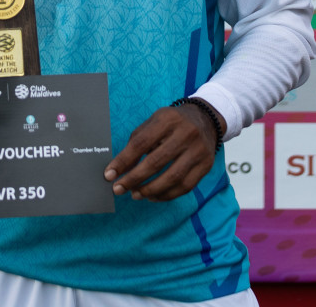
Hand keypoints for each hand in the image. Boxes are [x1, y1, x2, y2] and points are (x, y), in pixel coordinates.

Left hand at [103, 101, 221, 201]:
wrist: (206, 120)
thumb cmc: (172, 123)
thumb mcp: (154, 122)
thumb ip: (137, 142)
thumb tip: (120, 168)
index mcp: (167, 120)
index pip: (141, 143)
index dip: (123, 161)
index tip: (109, 174)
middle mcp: (185, 134)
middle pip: (156, 162)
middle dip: (134, 179)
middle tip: (118, 189)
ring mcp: (198, 151)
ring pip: (172, 178)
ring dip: (150, 190)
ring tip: (135, 194)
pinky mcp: (206, 165)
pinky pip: (185, 187)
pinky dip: (167, 195)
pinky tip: (153, 196)